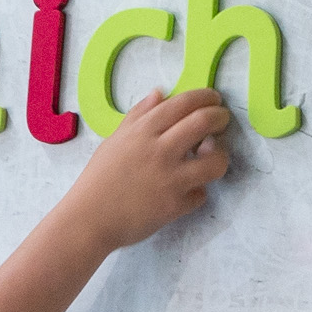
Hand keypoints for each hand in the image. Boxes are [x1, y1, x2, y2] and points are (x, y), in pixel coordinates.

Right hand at [67, 87, 230, 248]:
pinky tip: (188, 191)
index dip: (205, 97)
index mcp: (143, 131)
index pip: (183, 103)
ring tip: (212, 157)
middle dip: (220, 116)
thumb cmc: (100, 178)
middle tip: (222, 120)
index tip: (213, 99)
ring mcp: (171, 179)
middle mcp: (160, 150)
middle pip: (204, 122)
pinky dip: (198, 192)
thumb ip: (138, 115)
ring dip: (220, 155)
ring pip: (215, 161)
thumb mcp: (115, 140)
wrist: (89, 219)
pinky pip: (201, 194)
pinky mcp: (175, 205)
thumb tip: (160, 93)